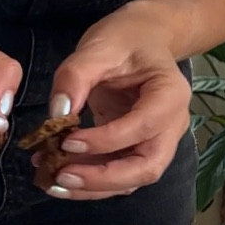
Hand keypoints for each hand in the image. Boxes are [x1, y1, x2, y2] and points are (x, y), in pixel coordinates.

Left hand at [37, 2, 190, 199]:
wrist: (146, 38)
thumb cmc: (127, 38)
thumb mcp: (99, 47)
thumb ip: (77, 76)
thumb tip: (57, 114)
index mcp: (170, 95)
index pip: (140, 129)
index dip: (104, 141)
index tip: (65, 142)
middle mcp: (172, 125)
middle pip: (146, 168)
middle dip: (102, 179)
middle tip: (60, 176)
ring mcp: (159, 140)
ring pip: (133, 179)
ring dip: (93, 187)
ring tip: (52, 181)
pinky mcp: (140, 148)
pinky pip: (120, 174)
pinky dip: (91, 181)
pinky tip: (58, 174)